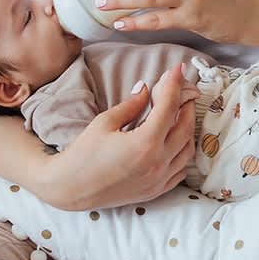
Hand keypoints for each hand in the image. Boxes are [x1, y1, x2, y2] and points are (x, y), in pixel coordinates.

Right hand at [42, 63, 197, 209]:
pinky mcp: (156, 191)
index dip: (175, 84)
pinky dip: (183, 153)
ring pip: (188, 149)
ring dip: (188, 128)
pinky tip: (176, 142)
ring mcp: (159, 179)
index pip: (169, 106)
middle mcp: (158, 162)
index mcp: (145, 143)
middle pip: (185, 126)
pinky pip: (181, 170)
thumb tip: (145, 88)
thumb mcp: (104, 123)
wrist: (70, 189)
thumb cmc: (83, 155)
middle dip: (186, 104)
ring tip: (180, 113)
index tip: (179, 68)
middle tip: (182, 89)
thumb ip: (131, 105)